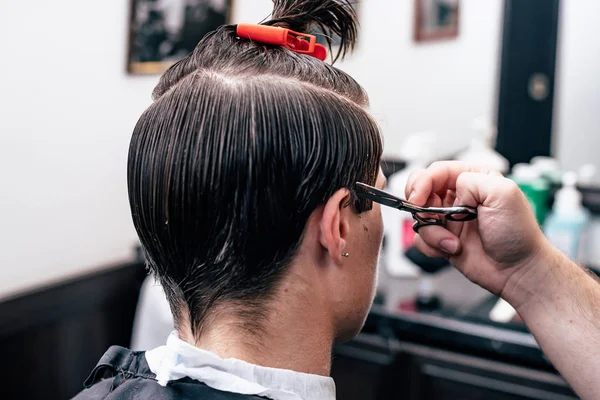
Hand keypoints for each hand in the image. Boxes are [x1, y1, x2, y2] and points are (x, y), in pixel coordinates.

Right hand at [405, 161, 549, 306]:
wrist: (519, 270)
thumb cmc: (518, 233)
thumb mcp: (504, 193)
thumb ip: (472, 181)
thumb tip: (453, 191)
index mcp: (473, 179)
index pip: (437, 171)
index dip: (422, 182)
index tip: (419, 199)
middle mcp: (458, 196)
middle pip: (420, 190)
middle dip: (419, 204)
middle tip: (428, 216)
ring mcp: (449, 219)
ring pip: (419, 217)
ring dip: (432, 231)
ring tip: (453, 242)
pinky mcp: (443, 239)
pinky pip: (421, 238)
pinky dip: (432, 246)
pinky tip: (452, 249)